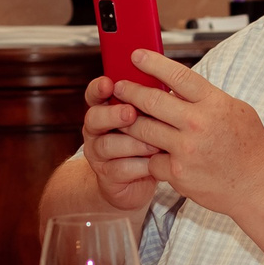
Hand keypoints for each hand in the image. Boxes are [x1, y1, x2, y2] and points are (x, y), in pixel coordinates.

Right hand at [76, 74, 163, 212]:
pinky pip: (120, 169)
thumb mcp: (148, 119)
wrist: (136, 182)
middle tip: (131, 113)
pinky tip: (155, 164)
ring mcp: (98, 154)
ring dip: (133, 143)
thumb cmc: (147, 141)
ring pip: (108, 145)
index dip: (98, 88)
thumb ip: (151, 102)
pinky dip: (140, 166)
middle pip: (94, 118)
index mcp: (104, 110)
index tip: (109, 83)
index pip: (94, 94)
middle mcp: (96, 130)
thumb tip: (169, 81)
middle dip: (113, 114)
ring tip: (154, 144)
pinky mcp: (107, 177)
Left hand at [114, 50, 263, 215]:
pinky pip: (151, 159)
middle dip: (129, 91)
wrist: (259, 187)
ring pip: (143, 129)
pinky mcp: (178, 172)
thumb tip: (178, 86)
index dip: (153, 63)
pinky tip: (150, 154)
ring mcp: (186, 149)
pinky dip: (150, 156)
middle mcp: (198, 123)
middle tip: (118, 87)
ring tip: (122, 116)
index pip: (178, 75)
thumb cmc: (250, 148)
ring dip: (129, 121)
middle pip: (152, 100)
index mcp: (214, 103)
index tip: (136, 56)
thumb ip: (207, 99)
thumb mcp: (237, 112)